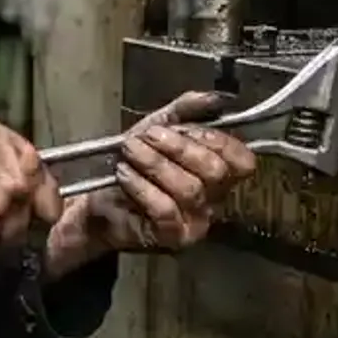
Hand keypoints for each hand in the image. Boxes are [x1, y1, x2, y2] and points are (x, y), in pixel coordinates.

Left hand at [41, 92, 257, 277]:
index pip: (242, 161)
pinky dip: (142, 186)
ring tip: (130, 151)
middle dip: (178, 147)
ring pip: (189, 188)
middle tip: (147, 136)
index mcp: (216, 175)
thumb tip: (216, 99)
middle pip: (216, 171)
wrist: (95, 198)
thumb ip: (186, 110)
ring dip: (154, 163)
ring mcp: (195, 223)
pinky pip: (166, 209)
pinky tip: (124, 174)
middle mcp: (212, 201)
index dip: (218, 140)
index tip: (182, 127)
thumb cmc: (131, 166)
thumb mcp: (157, 128)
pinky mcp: (172, 239)